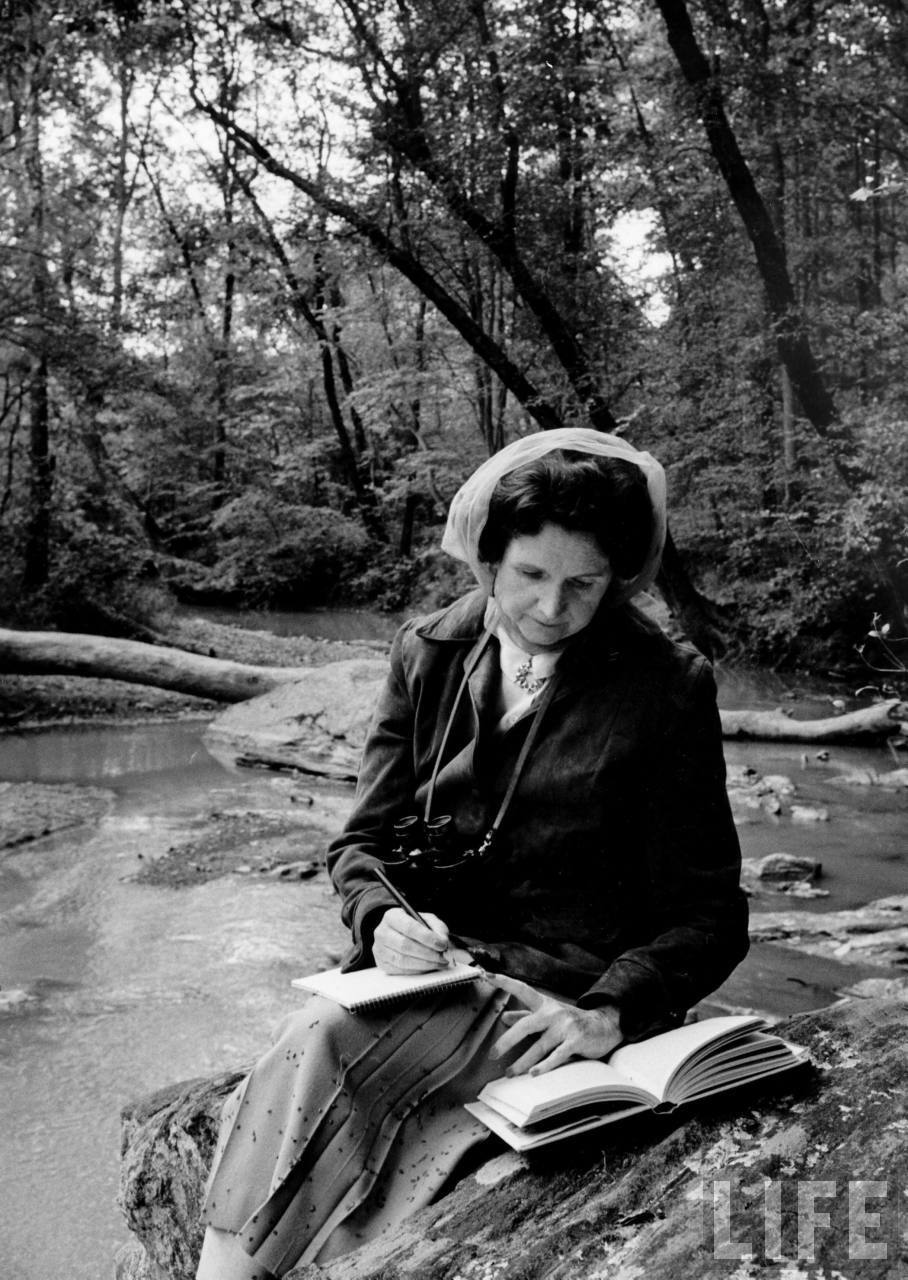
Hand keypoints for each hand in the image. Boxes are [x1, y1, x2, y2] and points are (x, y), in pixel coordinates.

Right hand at [372, 907, 451, 973]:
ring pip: (403, 960)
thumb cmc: (415, 927)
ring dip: (425, 964)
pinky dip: (417, 970)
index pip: (409, 927)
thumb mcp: (427, 920)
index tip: (442, 944)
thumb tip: (442, 941)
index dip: (427, 937)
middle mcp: (382, 932)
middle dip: (428, 953)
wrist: (400, 934)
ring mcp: (379, 949)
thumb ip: (437, 928)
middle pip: (405, 945)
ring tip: (439, 962)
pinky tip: (428, 967)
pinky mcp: (382, 963)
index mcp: (392, 916)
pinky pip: (401, 970)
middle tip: (443, 956)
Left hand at [490, 974, 621, 1076]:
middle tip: (492, 1055)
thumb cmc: (570, 1021)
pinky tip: (533, 1073)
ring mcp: (565, 1026)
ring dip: (522, 1062)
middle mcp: (553, 1012)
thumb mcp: (548, 1015)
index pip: (521, 989)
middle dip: (507, 1042)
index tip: (486, 975)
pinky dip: (545, 1065)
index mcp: (544, 1004)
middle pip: (526, 1026)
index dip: (504, 981)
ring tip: (510, 1073)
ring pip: (539, 1046)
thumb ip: (526, 1016)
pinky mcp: (576, 1041)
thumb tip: (504, 1018)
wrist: (604, 1025)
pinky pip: (557, 1055)